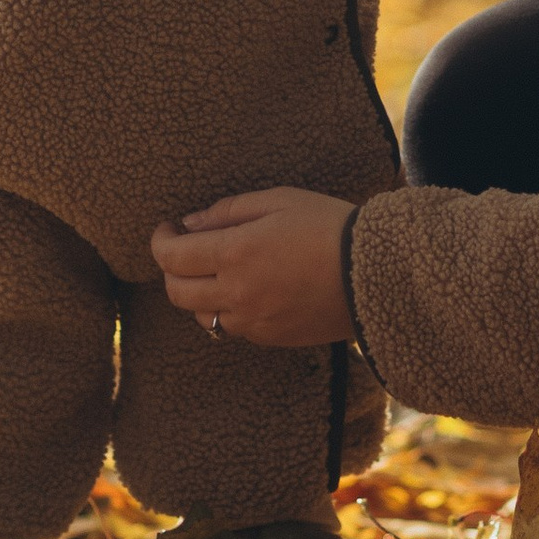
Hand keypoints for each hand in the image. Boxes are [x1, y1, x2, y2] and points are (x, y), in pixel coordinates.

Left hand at [152, 188, 355, 346]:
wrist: (378, 273)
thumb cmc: (329, 226)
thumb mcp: (279, 201)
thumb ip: (228, 211)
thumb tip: (190, 223)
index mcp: (235, 254)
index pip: (172, 256)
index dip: (160, 240)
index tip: (168, 228)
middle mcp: (237, 293)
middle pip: (177, 292)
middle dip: (171, 269)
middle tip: (183, 249)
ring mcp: (254, 321)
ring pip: (201, 317)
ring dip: (197, 293)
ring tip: (215, 271)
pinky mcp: (273, 338)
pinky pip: (233, 328)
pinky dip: (226, 310)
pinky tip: (246, 289)